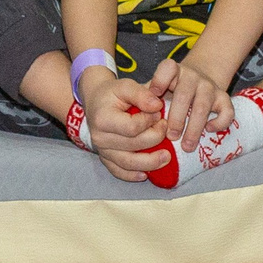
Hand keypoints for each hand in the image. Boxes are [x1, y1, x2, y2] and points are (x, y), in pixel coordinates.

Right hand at [80, 66, 168, 181]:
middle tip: (165, 128)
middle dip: (156, 138)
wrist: (96, 101)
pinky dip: (131, 176)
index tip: (158, 113)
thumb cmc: (112, 93)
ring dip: (150, 163)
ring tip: (167, 158)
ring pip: (127, 163)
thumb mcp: (126, 86)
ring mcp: (102, 150)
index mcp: (103, 119)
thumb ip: (142, 94)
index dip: (150, 122)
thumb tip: (158, 106)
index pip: (133, 127)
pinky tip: (145, 175)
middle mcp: (100, 137)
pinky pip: (118, 171)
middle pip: (133, 145)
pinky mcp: (105, 158)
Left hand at [148, 56, 230, 146]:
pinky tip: (209, 130)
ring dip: (194, 128)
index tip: (154, 95)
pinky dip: (219, 122)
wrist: (198, 79)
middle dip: (177, 118)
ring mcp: (209, 86)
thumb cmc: (170, 89)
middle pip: (184, 95)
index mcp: (173, 70)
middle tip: (170, 137)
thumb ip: (145, 97)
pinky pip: (227, 111)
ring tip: (186, 146)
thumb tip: (134, 117)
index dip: (160, 80)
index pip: (168, 67)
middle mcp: (192, 76)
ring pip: (203, 106)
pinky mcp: (224, 98)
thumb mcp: (157, 87)